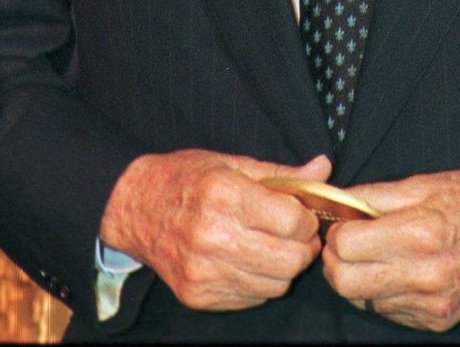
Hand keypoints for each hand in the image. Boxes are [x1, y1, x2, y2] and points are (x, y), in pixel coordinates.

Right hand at [100, 149, 330, 310]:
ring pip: (275, 284)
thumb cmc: (186, 179)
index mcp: (223, 194)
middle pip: (289, 259)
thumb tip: (323, 169)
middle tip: (298, 233)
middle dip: (304, 246)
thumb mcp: (233, 163)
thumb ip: (281, 173)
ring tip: (275, 246)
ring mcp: (203, 271)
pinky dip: (261, 282)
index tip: (302, 212)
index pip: (291, 221)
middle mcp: (212, 236)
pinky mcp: (198, 296)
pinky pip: (252, 298)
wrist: (135, 209)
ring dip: (286, 267)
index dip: (307, 217)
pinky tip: (251, 260)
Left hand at [321, 168, 459, 332]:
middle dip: (335, 261)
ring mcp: (432, 303)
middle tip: (345, 242)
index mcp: (420, 232)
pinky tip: (400, 270)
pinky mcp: (437, 319)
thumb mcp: (423, 182)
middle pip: (345, 283)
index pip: (346, 246)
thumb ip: (374, 196)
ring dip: (359, 278)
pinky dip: (384, 292)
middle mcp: (425, 275)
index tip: (342, 222)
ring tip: (376, 253)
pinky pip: (389, 312)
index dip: (336, 231)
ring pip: (364, 300)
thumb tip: (337, 201)